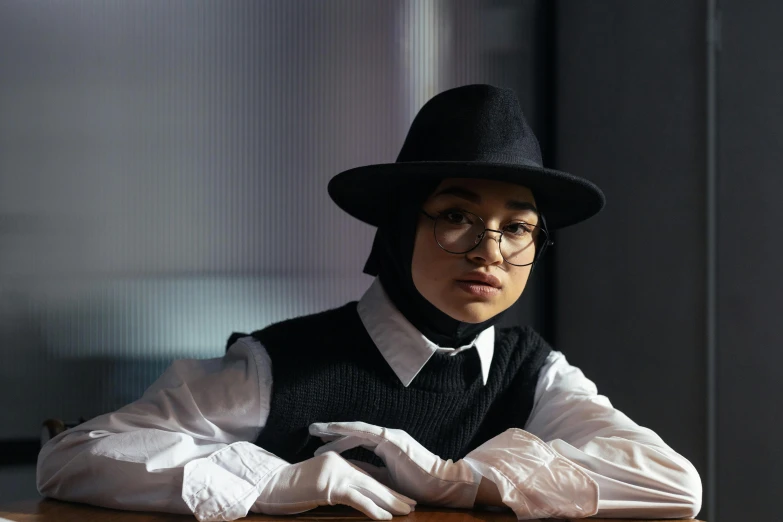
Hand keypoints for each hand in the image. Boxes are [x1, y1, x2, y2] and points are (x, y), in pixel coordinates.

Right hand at [252, 451, 415, 519]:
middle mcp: (339, 463)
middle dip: (393, 494)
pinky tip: (385, 518)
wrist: (269, 487)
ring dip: (390, 502)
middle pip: (372, 480)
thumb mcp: (316, 486)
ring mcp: (335, 473)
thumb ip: (334, 487)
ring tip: (406, 512)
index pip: (367, 476)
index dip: (384, 488)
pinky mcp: (330, 486)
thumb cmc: (289, 490)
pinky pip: (357, 499)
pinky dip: (373, 509)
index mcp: (337, 461)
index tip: (400, 497)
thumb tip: (349, 497)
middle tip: (411, 505)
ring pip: (370, 488)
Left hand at [309, 422, 480, 508]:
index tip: (320, 443)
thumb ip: (370, 473)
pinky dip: (349, 430)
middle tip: (311, 430)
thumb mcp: (386, 480)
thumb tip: (350, 472)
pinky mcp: (392, 439)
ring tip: (316, 430)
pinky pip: (366, 432)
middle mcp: (385, 436)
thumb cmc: (416, 484)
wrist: (439, 484)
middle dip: (332, 432)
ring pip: (356, 429)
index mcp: (385, 446)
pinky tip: (335, 429)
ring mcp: (389, 436)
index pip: (356, 441)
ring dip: (335, 429)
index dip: (338, 441)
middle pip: (353, 432)